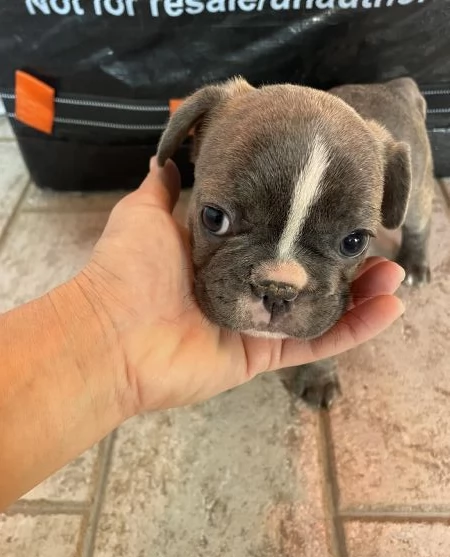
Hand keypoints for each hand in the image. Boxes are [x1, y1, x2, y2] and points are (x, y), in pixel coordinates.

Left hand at [77, 158, 404, 415]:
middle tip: (373, 238)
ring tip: (394, 272)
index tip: (337, 201)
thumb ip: (164, 188)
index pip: (275, 236)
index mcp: (222, 255)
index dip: (305, 221)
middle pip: (303, 273)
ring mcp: (255, 324)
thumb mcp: (145, 213)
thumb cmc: (128, 269)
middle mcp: (243, 288)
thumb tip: (168, 158)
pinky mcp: (263, 356)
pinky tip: (391, 307)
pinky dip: (355, 328)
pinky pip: (316, 342)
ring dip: (360, 292)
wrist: (113, 332)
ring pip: (319, 308)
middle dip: (341, 258)